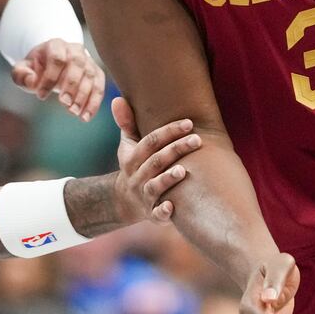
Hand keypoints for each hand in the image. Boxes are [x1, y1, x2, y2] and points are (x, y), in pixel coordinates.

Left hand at [12, 38, 104, 119]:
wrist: (52, 65)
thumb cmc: (36, 69)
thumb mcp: (23, 69)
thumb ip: (21, 74)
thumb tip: (32, 81)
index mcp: (56, 45)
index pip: (56, 58)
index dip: (50, 77)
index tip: (40, 96)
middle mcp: (75, 50)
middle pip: (77, 64)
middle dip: (71, 85)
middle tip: (63, 103)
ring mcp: (88, 61)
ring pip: (90, 76)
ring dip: (83, 96)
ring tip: (73, 112)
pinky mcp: (96, 74)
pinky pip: (99, 87)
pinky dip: (94, 103)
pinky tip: (86, 117)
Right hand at [111, 98, 198, 225]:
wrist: (126, 201)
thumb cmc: (135, 166)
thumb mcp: (127, 145)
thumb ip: (126, 122)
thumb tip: (117, 98)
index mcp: (132, 158)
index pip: (150, 142)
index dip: (168, 132)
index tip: (189, 123)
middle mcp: (137, 176)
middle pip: (156, 161)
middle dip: (176, 150)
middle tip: (197, 139)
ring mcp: (144, 196)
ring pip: (155, 187)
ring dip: (167, 179)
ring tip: (183, 171)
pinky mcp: (152, 214)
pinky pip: (156, 214)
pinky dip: (163, 212)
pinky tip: (172, 207)